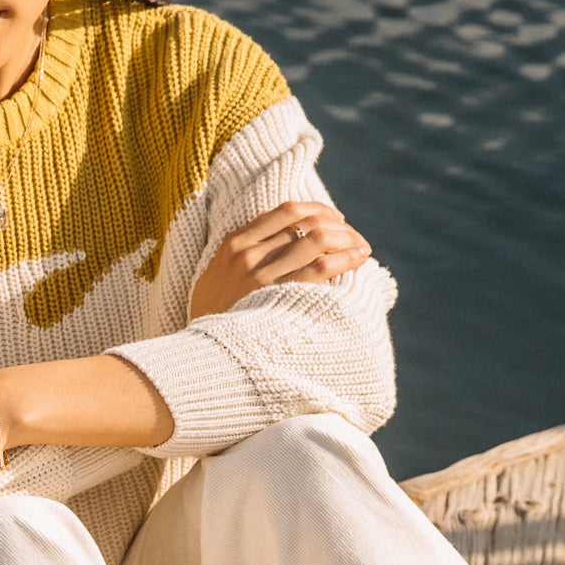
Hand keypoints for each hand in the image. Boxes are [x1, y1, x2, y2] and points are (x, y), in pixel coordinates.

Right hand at [188, 198, 370, 319]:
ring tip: (362, 247)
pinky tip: (359, 258)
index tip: (334, 218)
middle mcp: (248, 255)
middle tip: (353, 235)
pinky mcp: (278, 297)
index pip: (285, 211)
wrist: (202, 355)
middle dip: (338, 225)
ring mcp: (262, 276)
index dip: (317, 209)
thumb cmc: (213, 318)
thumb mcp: (216, 277)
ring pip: (317, 240)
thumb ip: (242, 255)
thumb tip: (279, 238)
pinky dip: (345, 258)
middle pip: (306, 223)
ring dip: (347, 239)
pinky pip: (320, 267)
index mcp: (234, 244)